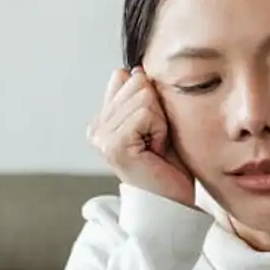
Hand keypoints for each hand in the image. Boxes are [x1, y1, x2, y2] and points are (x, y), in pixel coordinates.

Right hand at [87, 67, 193, 205]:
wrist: (173, 201)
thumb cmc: (169, 164)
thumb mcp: (156, 120)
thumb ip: (141, 96)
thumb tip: (132, 68)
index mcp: (102, 120)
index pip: (125, 76)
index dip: (151, 99)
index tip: (152, 128)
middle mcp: (96, 128)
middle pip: (136, 82)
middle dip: (157, 109)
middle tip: (156, 139)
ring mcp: (101, 137)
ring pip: (143, 97)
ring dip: (160, 121)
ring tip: (156, 145)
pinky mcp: (113, 145)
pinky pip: (145, 113)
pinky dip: (159, 130)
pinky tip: (155, 150)